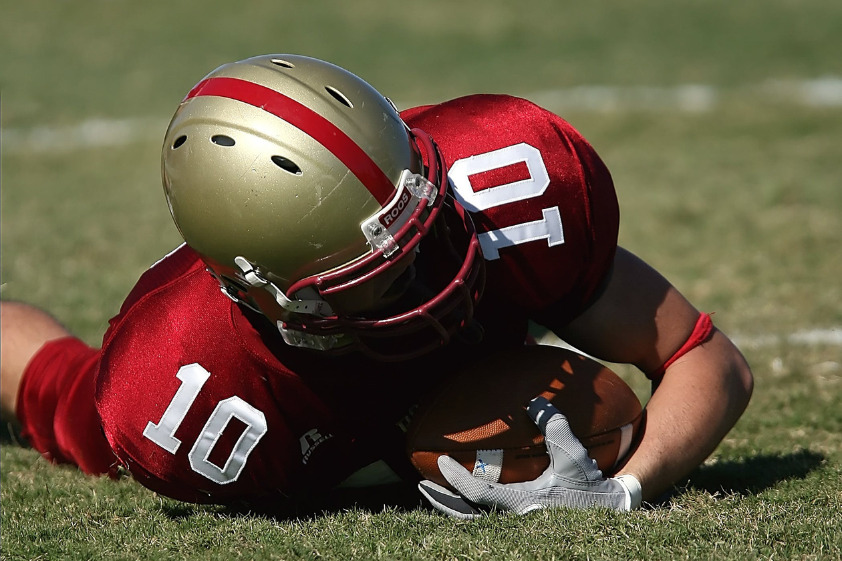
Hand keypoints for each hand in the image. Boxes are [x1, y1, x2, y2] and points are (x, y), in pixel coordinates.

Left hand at [417, 396, 641, 518]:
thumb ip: (555, 427)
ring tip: (436, 489)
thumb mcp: (574, 455)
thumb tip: (535, 401)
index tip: (442, 465)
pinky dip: (470, 507)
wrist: (608, 511)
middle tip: (421, 484)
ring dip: (453, 505)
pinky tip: (463, 496)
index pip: (478, 494)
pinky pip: (486, 517)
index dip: (456, 480)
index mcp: (522, 505)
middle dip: (442, 501)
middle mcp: (514, 519)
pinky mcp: (521, 524)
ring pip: (474, 519)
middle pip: (466, 515)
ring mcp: (516, 525)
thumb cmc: (589, 485)